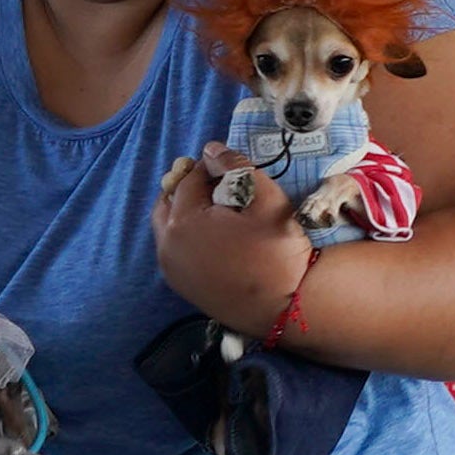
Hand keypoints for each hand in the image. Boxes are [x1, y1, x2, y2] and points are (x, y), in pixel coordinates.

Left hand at [154, 145, 299, 325]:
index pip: (188, 180)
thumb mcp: (265, 199)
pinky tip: (215, 238)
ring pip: (170, 228)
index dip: (209, 168)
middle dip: (189, 189)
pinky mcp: (183, 287)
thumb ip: (236, 167)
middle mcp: (167, 246)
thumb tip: (212, 149)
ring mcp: (172, 270)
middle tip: (218, 187)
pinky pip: (177, 251)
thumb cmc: (277, 251)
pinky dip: (189, 237)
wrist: (288, 306)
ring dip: (186, 213)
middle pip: (169, 203)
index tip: (229, 167)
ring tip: (218, 212)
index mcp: (182, 222)